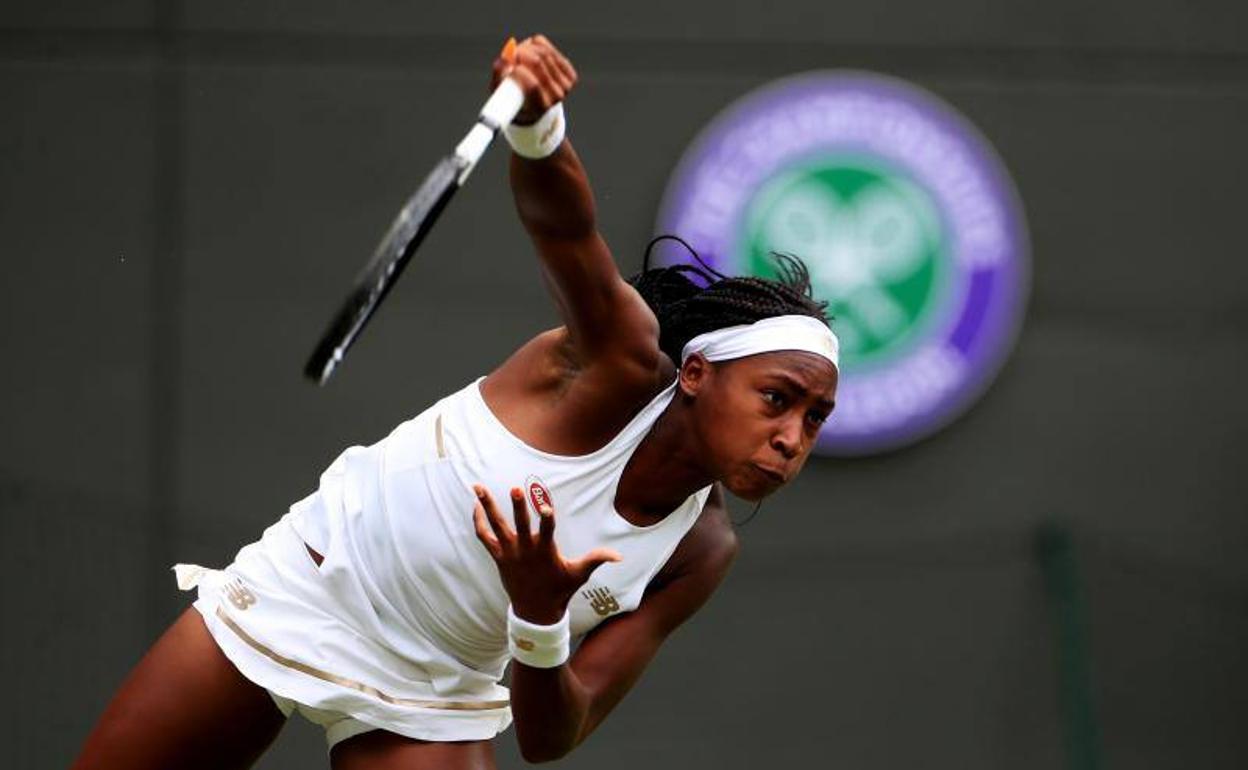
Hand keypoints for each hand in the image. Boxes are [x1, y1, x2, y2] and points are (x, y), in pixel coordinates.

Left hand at [472, 484, 620, 623]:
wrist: (535, 612)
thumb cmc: (560, 590)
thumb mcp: (579, 575)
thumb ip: (596, 560)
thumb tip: (619, 556)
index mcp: (545, 552)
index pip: (547, 531)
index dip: (546, 518)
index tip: (546, 506)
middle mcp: (525, 551)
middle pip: (519, 525)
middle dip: (518, 507)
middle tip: (515, 489)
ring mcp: (509, 553)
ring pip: (495, 526)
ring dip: (487, 506)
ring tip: (478, 487)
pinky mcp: (498, 557)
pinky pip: (483, 537)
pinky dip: (478, 521)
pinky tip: (476, 506)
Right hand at [490, 34, 577, 125]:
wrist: (534, 107)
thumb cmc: (514, 100)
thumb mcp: (501, 93)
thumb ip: (499, 77)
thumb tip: (504, 60)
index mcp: (538, 107)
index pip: (532, 84)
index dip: (518, 70)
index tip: (509, 65)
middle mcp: (555, 98)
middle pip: (538, 62)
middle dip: (521, 53)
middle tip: (512, 54)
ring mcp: (565, 86)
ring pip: (544, 52)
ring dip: (527, 47)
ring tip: (518, 54)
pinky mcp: (570, 75)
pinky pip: (550, 49)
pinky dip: (537, 45)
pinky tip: (530, 51)